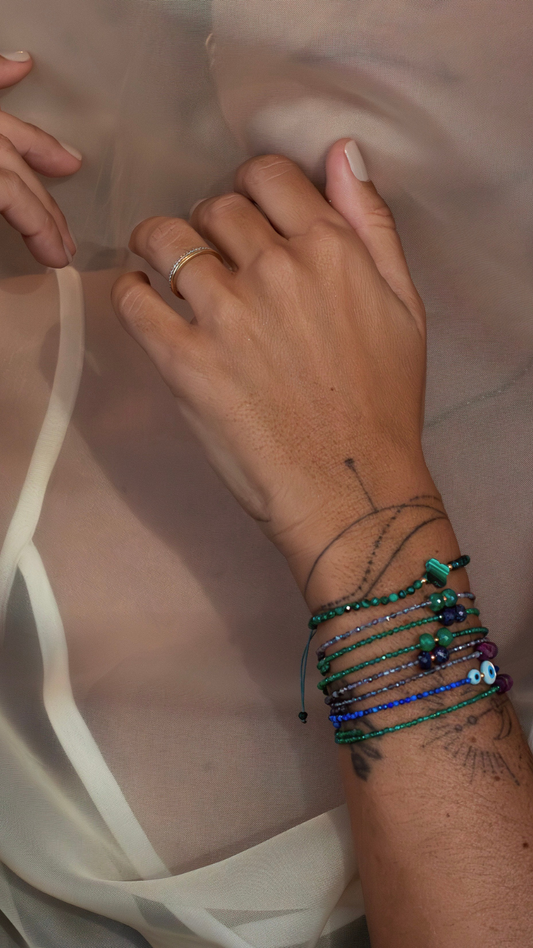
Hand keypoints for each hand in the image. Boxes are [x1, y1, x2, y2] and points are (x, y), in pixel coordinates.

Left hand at [0, 52, 79, 266]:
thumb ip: (3, 192)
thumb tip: (18, 226)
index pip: (10, 190)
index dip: (39, 224)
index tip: (58, 258)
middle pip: (15, 166)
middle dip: (46, 206)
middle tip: (68, 242)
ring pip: (6, 127)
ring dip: (39, 146)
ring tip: (69, 163)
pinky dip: (2, 74)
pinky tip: (23, 66)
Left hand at [112, 139, 430, 579]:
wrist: (351, 487)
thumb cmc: (382, 404)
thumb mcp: (404, 306)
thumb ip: (373, 224)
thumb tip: (342, 153)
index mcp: (329, 250)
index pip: (266, 175)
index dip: (252, 190)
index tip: (250, 219)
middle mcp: (275, 269)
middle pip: (214, 207)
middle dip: (212, 225)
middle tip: (216, 260)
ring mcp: (225, 314)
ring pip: (165, 239)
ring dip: (161, 247)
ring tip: (167, 270)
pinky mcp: (185, 360)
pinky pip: (133, 298)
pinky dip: (131, 290)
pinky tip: (144, 299)